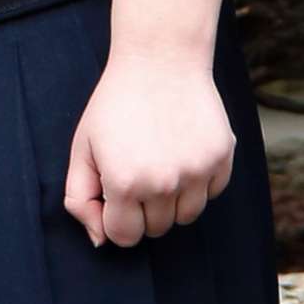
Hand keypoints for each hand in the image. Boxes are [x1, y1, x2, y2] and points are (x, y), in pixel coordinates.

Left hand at [63, 47, 235, 246]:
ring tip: (157, 160)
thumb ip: (80, 197)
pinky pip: (209, 194)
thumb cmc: (115, 106)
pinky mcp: (223, 161)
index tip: (113, 196)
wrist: (160, 63)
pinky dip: (196, 183)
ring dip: (170, 200)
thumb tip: (99, 240)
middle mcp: (164, 184)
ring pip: (185, 217)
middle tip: (134, 169)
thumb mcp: (81, 148)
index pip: (124, 236)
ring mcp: (197, 173)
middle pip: (156, 229)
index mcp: (124, 182)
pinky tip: (181, 151)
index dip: (115, 220)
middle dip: (142, 209)